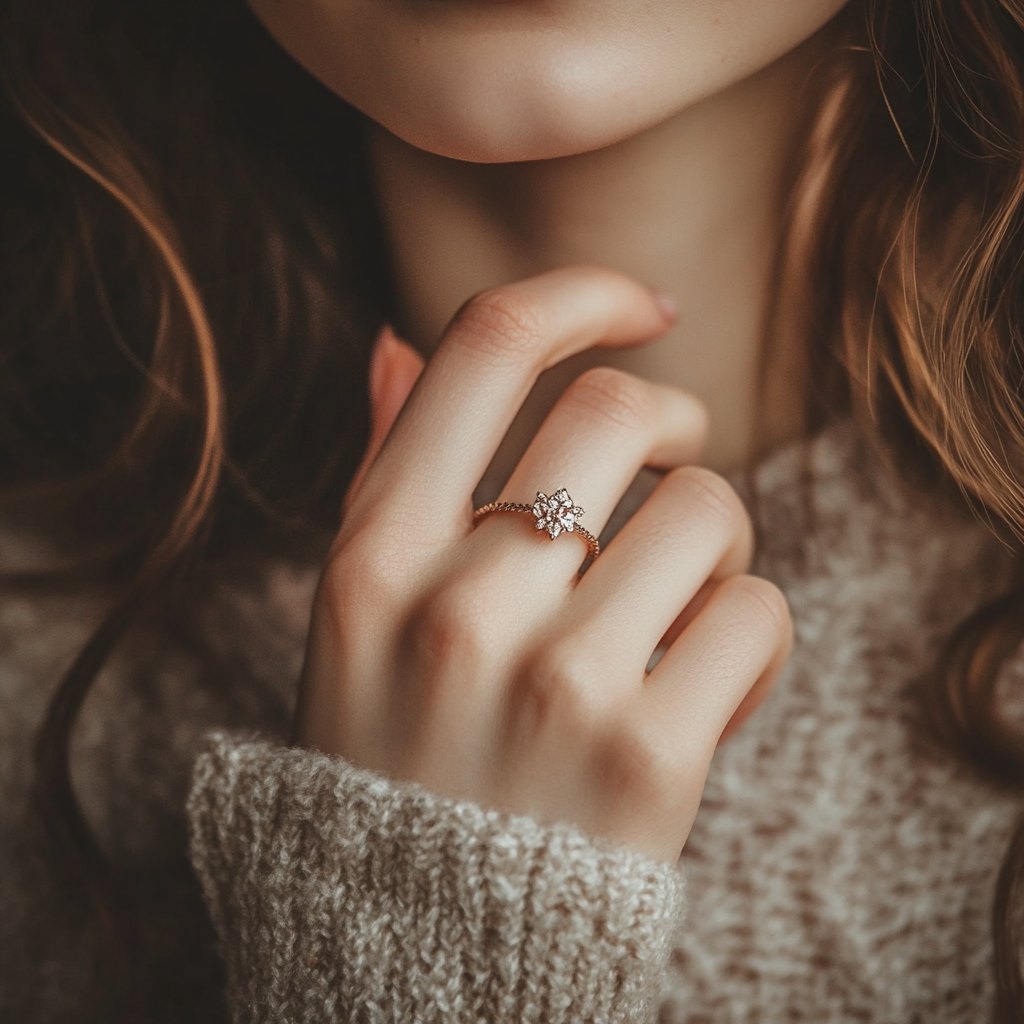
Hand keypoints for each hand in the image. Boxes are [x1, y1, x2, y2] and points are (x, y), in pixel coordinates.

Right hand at [296, 266, 791, 862]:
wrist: (421, 945)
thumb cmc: (396, 756)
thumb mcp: (357, 614)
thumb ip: (379, 470)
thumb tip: (396, 342)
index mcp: (372, 558)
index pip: (485, 348)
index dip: (579, 295)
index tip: (639, 309)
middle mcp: (456, 607)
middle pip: (620, 412)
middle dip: (674, 418)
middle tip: (674, 460)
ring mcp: (555, 684)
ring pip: (710, 510)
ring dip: (713, 543)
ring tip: (672, 606)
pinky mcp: (650, 760)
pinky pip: (758, 612)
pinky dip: (751, 632)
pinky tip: (708, 679)